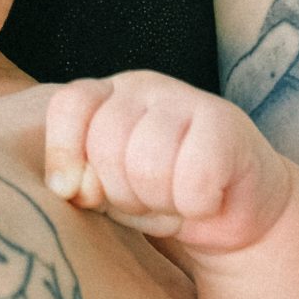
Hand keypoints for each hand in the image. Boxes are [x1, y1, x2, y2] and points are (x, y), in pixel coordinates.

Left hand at [43, 71, 293, 255]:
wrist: (234, 212)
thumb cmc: (161, 198)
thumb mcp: (108, 194)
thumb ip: (82, 183)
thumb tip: (70, 186)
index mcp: (106, 96)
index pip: (69, 106)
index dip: (64, 152)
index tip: (74, 192)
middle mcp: (142, 86)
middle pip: (106, 142)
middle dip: (122, 192)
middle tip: (148, 198)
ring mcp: (186, 97)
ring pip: (148, 164)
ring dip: (160, 201)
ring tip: (176, 199)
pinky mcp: (226, 122)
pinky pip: (194, 177)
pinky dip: (196, 204)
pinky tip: (207, 199)